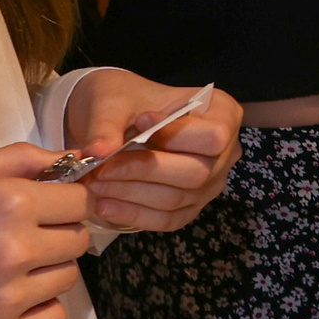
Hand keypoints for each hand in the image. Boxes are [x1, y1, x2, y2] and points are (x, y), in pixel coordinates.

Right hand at [0, 145, 92, 318]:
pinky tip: (13, 296)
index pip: (80, 200)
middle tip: (26, 236)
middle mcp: (16, 249)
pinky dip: (41, 308)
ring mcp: (9, 296)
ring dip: (50, 269)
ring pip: (68, 278)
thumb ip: (21, 158)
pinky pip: (54, 318)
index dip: (67, 200)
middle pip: (78, 240)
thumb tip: (76, 158)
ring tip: (11, 265)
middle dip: (60, 233)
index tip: (50, 205)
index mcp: (9, 202)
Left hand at [65, 70, 242, 231]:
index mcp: (222, 113)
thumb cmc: (124, 99)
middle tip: (101, 167)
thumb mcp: (113, 99)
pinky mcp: (189, 207)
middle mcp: (225, 153)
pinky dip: (132, 214)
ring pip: (176, 199)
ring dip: (131, 194)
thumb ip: (106, 124)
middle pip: (195, 173)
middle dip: (144, 171)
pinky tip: (102, 204)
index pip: (213, 136)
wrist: (116, 118)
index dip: (177, 135)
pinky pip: (167, 220)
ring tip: (93, 184)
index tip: (139, 120)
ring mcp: (209, 184)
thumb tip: (97, 152)